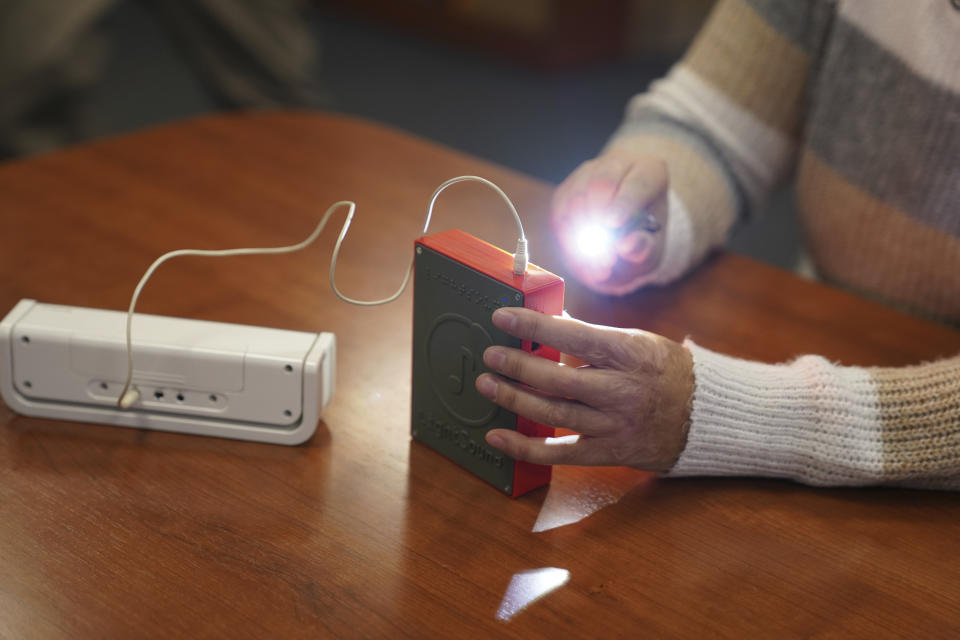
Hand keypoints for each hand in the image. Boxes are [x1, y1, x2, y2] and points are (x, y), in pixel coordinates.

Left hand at [475, 307, 693, 469]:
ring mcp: (615, 425)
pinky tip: (498, 436)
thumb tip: (549, 319)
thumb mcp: (637, 342)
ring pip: (554, 414)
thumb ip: (592, 336)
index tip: (503, 317)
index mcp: (629, 354)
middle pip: (559, 380)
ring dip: (514, 399)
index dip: (535, 326)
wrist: (705, 418)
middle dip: (518, 366)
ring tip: (488, 385)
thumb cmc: (667, 372)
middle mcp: (622, 391)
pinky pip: (561, 455)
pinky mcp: (610, 453)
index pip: (574, 335)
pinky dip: (526, 448)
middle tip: (491, 355)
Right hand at [552, 149, 668, 294]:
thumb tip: (628, 245)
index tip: (613, 224)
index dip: (625, 202)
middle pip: (601, 182)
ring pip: (575, 198)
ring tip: (598, 270)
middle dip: (597, 219)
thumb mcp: (652, 248)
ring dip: (582, 237)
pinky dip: (569, 242)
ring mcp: (587, 175)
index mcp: (649, 172)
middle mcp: (617, 165)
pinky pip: (560, 214)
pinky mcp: (565, 192)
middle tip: (604, 257)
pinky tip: (584, 264)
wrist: (622, 236)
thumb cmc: (642, 238)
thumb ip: (645, 248)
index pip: (638, 182)